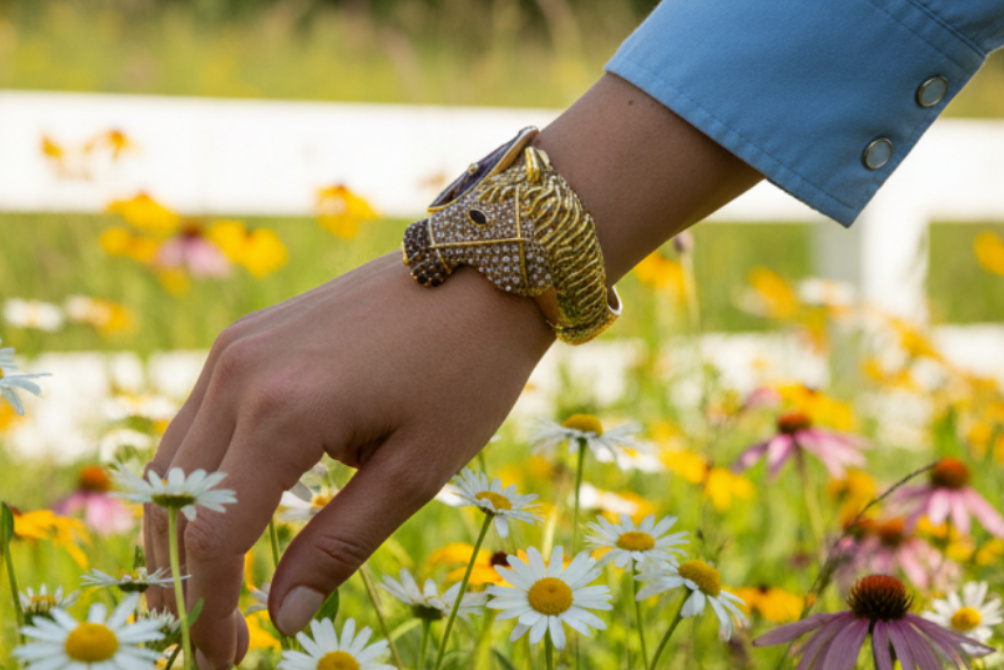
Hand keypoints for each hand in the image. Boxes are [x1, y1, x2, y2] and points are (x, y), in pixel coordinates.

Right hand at [143, 251, 552, 667]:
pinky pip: (196, 422)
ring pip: (172, 462)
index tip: (224, 661)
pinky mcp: (244, 338)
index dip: (206, 611)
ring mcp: (234, 348)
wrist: (480, 272)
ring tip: (214, 589)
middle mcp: (239, 374)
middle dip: (183, 582)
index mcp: (284, 412)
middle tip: (221, 639)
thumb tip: (284, 619)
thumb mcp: (417, 471)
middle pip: (172, 503)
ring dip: (181, 533)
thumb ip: (341, 545)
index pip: (211, 537)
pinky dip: (197, 480)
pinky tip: (227, 514)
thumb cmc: (466, 371)